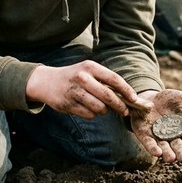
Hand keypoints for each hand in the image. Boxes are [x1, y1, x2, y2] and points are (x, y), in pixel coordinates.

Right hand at [25, 61, 150, 118]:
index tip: (134, 99)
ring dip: (104, 111)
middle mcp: (82, 78)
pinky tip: (87, 108)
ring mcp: (74, 92)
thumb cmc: (74, 76)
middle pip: (108, 96)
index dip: (126, 90)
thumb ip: (104, 81)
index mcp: (90, 67)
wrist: (46, 81)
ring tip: (101, 107)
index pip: (113, 79)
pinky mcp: (68, 104)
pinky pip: (89, 115)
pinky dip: (92, 114)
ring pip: (99, 108)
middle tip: (125, 111)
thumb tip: (126, 96)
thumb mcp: (88, 71)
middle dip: (120, 106)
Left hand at [130, 89, 181, 162]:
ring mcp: (158, 136)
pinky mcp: (144, 134)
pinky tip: (156, 153)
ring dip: (167, 153)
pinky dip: (153, 148)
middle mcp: (172, 136)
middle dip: (180, 152)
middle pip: (178, 146)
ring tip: (171, 159)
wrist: (150, 96)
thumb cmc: (171, 100)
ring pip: (164, 148)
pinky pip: (149, 143)